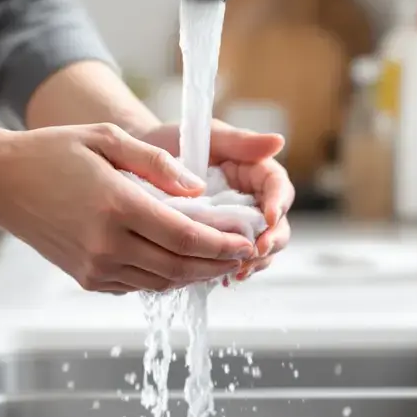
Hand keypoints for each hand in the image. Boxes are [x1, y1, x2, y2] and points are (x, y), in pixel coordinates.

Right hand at [0, 123, 257, 293]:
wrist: (1, 182)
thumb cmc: (53, 152)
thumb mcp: (108, 139)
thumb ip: (157, 163)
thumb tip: (199, 187)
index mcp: (116, 205)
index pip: (185, 234)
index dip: (222, 241)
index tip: (248, 239)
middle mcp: (107, 244)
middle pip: (179, 265)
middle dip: (218, 262)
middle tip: (245, 253)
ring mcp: (95, 266)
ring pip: (161, 282)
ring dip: (196, 275)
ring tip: (221, 260)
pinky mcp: (87, 278)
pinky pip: (138, 285)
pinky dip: (165, 278)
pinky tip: (181, 263)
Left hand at [138, 121, 293, 279]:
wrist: (137, 162)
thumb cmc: (173, 141)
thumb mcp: (207, 137)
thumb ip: (240, 141)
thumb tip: (278, 141)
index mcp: (254, 171)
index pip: (278, 187)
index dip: (279, 204)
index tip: (269, 219)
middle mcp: (251, 198)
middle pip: (277, 224)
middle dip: (271, 241)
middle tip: (255, 253)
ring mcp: (236, 221)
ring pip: (260, 246)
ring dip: (255, 261)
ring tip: (239, 271)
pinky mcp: (218, 239)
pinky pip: (232, 257)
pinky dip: (231, 268)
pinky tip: (221, 278)